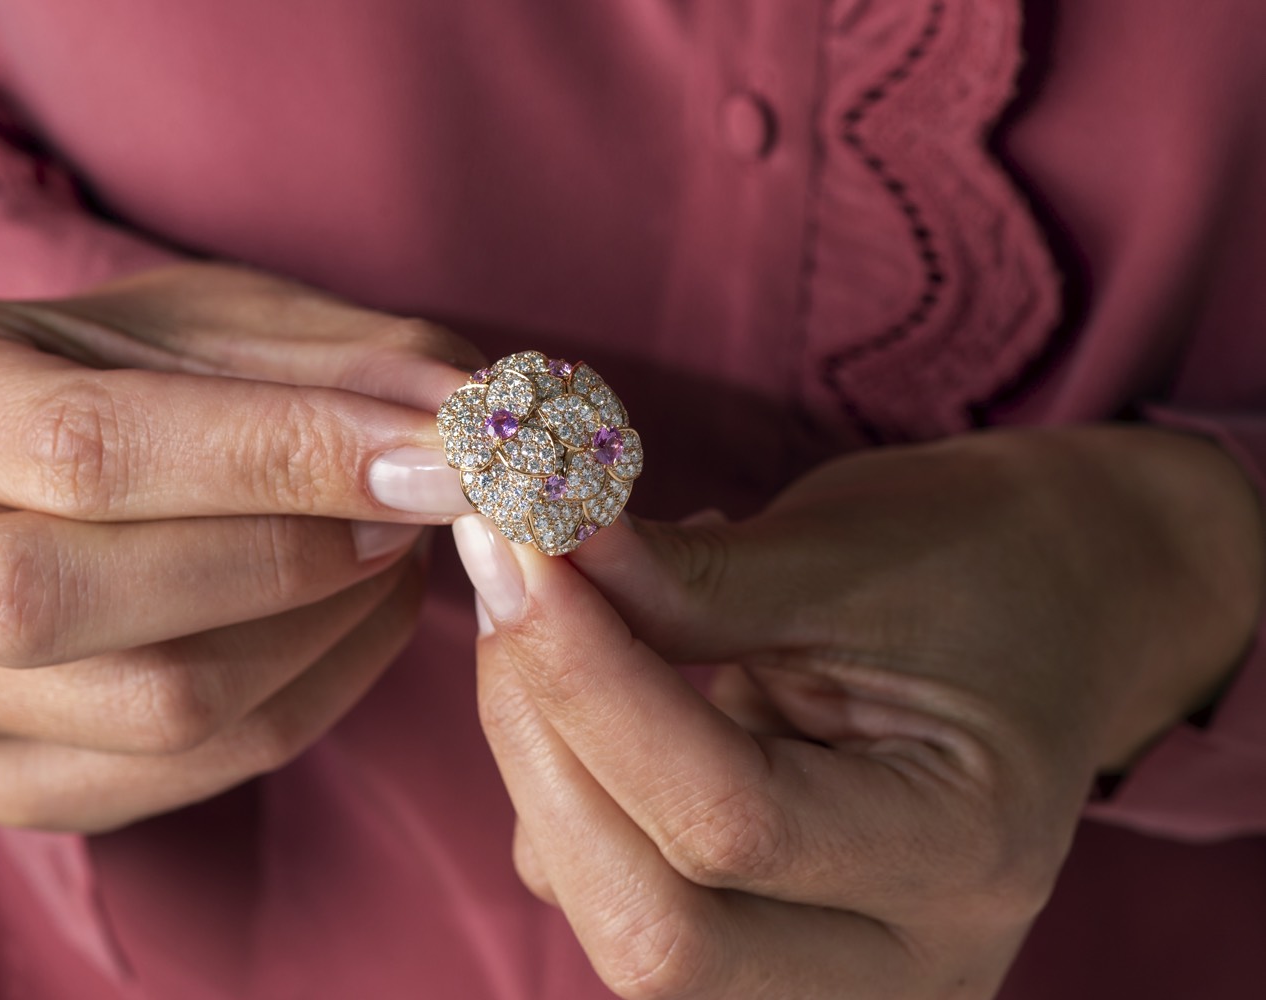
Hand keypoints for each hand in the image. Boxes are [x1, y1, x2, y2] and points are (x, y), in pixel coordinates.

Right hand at [0, 263, 479, 831]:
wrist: (60, 461)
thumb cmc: (150, 372)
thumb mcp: (237, 328)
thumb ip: (360, 366)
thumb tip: (487, 430)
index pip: (85, 449)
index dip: (281, 460)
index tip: (434, 458)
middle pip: (67, 598)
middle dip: (287, 558)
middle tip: (408, 511)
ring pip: (148, 705)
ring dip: (320, 633)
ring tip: (388, 555)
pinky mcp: (1, 775)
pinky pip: (186, 772)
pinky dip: (310, 696)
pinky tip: (350, 622)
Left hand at [454, 426, 1262, 997]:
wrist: (1058, 603)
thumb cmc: (978, 565)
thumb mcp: (849, 555)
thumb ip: (685, 580)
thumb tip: (530, 558)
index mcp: (962, 855)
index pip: (729, 819)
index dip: (591, 681)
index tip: (518, 551)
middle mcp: (903, 964)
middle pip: (655, 930)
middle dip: (544, 746)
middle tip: (508, 584)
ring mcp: (829, 976)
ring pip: (619, 924)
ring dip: (542, 761)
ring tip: (554, 615)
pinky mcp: (763, 949)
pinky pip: (614, 895)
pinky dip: (568, 785)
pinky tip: (599, 682)